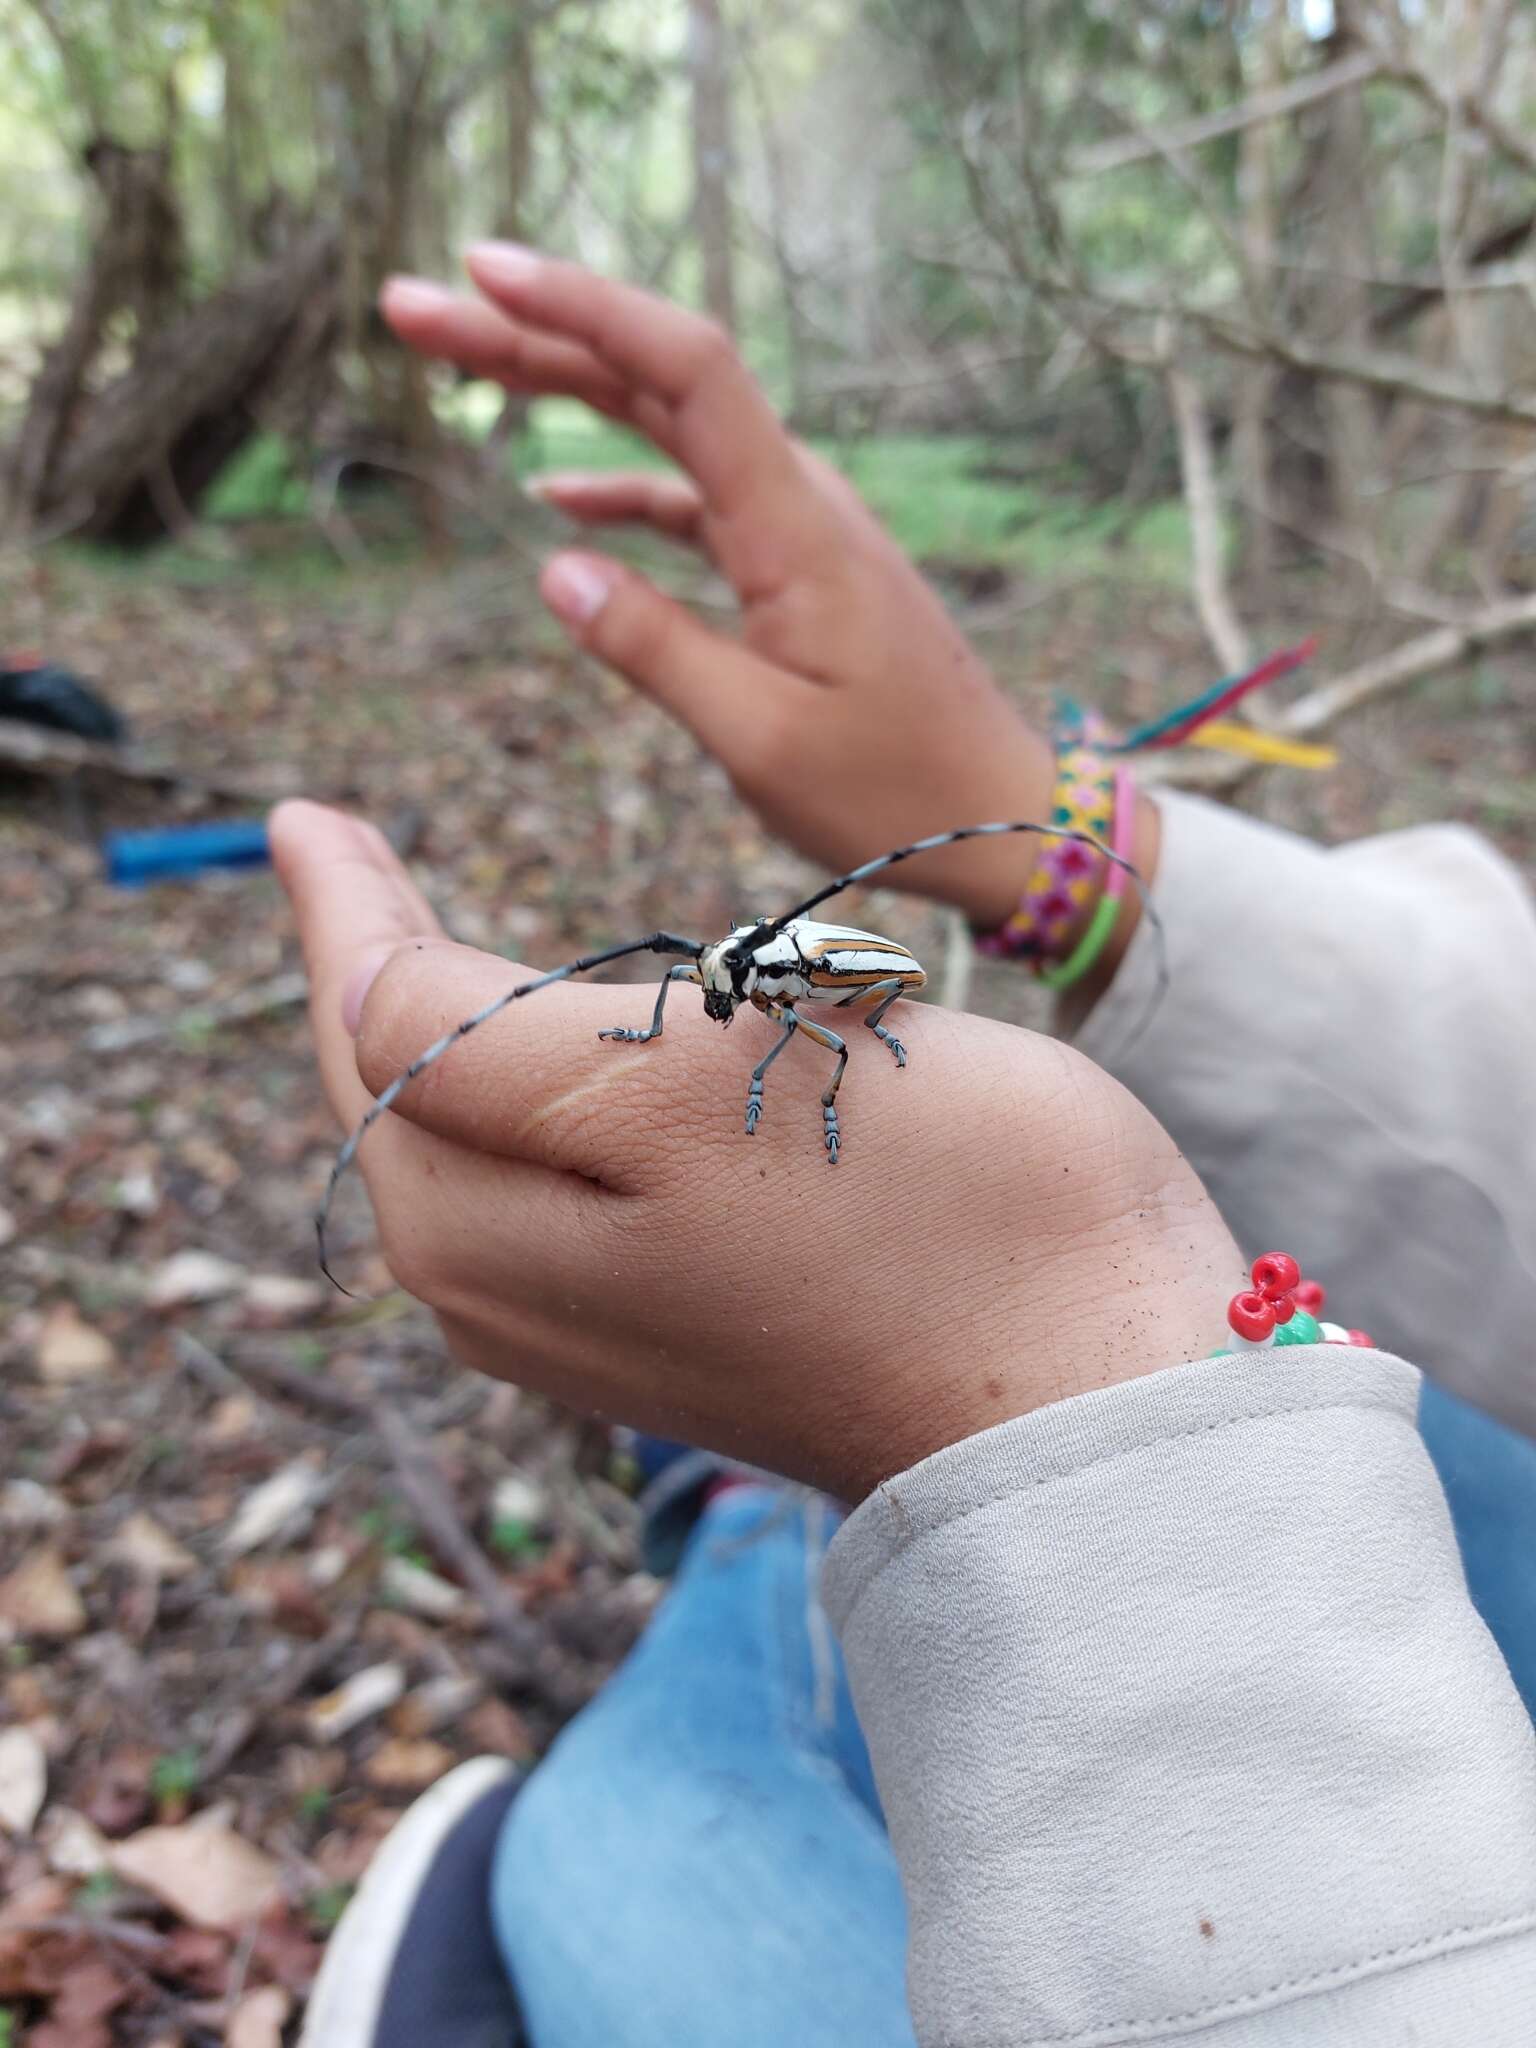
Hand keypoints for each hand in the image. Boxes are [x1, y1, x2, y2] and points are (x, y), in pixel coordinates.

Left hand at [271, 800, 1235, 1500]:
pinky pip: (555, 1180)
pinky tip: (545, 1060)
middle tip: (343, 857)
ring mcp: (582, 1322)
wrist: (1092, 1395)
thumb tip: (359, 991)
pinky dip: (538, 1094)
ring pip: (474, 1133)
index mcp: (472, 1219)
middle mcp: (497, 1290)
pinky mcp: (670, 1329)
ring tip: (415, 935)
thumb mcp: (679, 1080)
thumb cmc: (924, 1206)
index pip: (370, 1016)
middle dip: (376, 964)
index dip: (345, 902)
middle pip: (399, 1087)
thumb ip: (482, 1036)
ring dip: (454, 1026)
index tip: (307, 815)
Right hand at [382, 246, 1072, 933]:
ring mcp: (800, 528)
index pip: (685, 371)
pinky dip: (623, 488)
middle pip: (656, 379)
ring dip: (563, 397)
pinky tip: (557, 500)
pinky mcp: (797, 566)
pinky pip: (695, 498)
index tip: (483, 271)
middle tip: (412, 307)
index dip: (581, 308)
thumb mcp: (759, 742)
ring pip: (668, 431)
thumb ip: (655, 649)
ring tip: (458, 366)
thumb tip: (554, 564)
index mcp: (794, 528)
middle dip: (532, 334)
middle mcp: (798, 501)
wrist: (1001, 812)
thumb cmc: (894, 792)